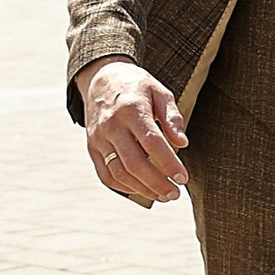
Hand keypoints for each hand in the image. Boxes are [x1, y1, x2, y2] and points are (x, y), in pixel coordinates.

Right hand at [78, 60, 188, 206]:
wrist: (101, 79)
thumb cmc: (136, 87)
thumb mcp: (159, 92)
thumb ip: (172, 118)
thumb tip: (183, 143)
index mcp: (132, 109)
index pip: (152, 142)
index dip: (169, 163)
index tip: (183, 177)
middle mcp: (112, 125)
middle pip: (134, 163)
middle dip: (157, 183)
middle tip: (175, 193)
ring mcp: (99, 138)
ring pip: (119, 173)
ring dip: (142, 189)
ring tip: (162, 195)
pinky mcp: (92, 148)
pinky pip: (106, 175)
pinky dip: (124, 187)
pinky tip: (141, 190)